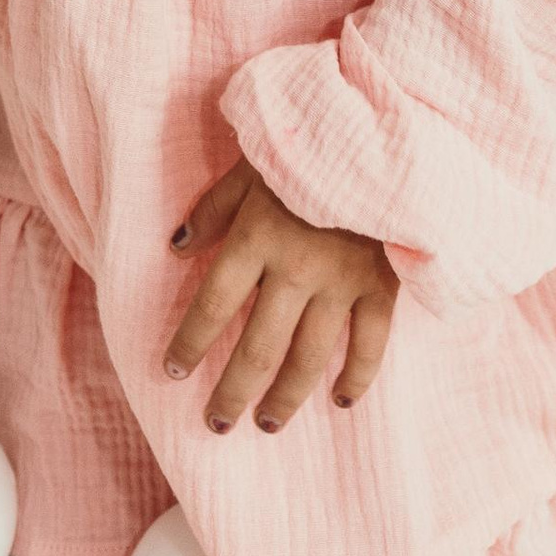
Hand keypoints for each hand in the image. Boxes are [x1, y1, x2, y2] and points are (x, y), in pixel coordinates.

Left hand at [164, 162, 398, 434]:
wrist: (381, 131)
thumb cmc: (307, 142)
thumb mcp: (251, 165)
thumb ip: (215, 208)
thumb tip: (177, 248)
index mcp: (257, 235)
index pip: (214, 305)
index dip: (189, 343)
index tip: (172, 371)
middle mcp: (296, 267)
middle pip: (257, 347)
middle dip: (232, 391)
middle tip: (216, 424)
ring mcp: (343, 280)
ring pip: (308, 357)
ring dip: (285, 398)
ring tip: (266, 424)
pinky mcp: (383, 283)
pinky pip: (370, 343)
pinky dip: (357, 377)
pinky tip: (341, 400)